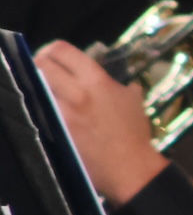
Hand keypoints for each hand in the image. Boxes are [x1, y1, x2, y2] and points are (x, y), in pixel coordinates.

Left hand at [34, 41, 168, 205]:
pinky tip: (49, 108)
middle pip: (41, 64)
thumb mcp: (133, 99)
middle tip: (44, 69)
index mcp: (96, 80)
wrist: (128, 166)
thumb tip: (109, 76)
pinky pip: (39, 108)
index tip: (53, 54)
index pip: (62, 50)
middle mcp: (76, 93)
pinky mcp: (54, 129)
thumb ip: (117, 83)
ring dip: (39, 85)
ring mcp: (61, 112)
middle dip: (39, 63)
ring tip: (47, 90)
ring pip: (36, 86)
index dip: (52, 48)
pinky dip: (41, 104)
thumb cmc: (134, 132)